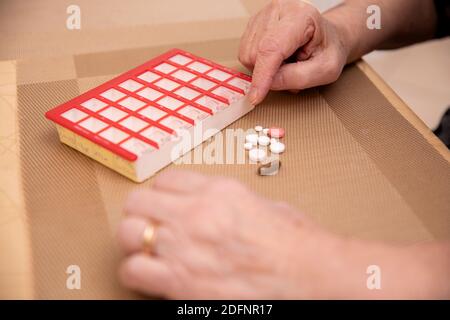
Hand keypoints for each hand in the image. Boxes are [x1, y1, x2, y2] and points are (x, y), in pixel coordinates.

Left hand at [117, 170, 349, 298]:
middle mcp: (195, 213)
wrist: (308, 274)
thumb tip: (213, 207)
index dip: (161, 193)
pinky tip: (150, 276)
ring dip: (133, 241)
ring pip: (128, 233)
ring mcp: (184, 246)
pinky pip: (133, 271)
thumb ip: (229, 201)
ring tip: (145, 249)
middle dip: (140, 213)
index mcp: (217, 191)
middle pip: (138, 202)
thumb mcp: (264, 204)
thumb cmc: (294, 243)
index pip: (166, 180)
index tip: (164, 204)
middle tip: (148, 225)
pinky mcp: (180, 281)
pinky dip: (135, 273)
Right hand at [239, 0, 349, 104]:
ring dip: (265, 67)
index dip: (262, 75)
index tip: (256, 96)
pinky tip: (277, 57)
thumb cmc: (329, 50)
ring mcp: (263, 15)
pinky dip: (259, 62)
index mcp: (301, 16)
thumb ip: (299, 78)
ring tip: (287, 61)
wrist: (328, 37)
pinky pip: (245, 53)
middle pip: (256, 54)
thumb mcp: (325, 70)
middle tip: (292, 68)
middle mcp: (278, 10)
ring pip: (247, 55)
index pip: (272, 48)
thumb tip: (269, 83)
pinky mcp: (254, 24)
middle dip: (270, 72)